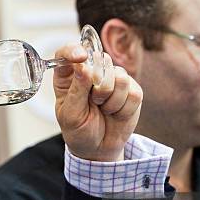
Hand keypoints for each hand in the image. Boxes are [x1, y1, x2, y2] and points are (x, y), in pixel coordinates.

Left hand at [52, 44, 141, 161]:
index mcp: (69, 76)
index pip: (67, 52)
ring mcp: (113, 79)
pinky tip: (115, 114)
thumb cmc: (79, 131)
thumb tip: (83, 67)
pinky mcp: (131, 89)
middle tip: (94, 102)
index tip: (81, 58)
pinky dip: (123, 109)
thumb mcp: (71, 115)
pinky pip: (133, 92)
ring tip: (104, 110)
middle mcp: (91, 72)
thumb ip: (76, 90)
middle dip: (100, 86)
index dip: (74, 50)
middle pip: (100, 60)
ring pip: (120, 76)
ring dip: (111, 100)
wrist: (98, 149)